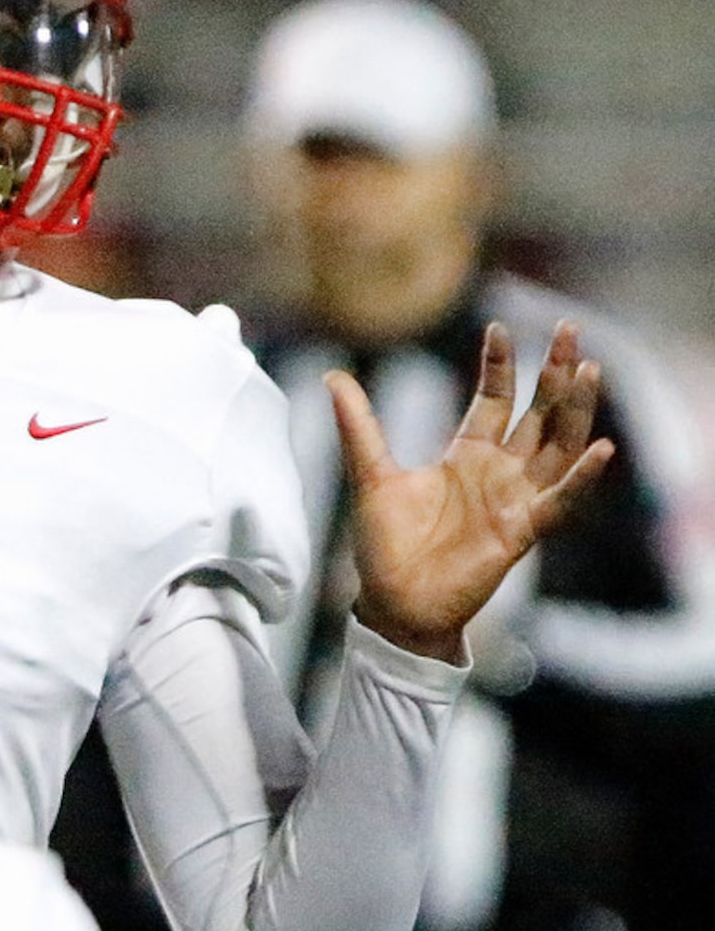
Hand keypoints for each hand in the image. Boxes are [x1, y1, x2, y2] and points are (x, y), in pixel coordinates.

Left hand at [327, 320, 614, 662]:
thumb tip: (332, 377)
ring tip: (590, 370)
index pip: (494, 400)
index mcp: (466, 457)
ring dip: (576, 411)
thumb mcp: (370, 475)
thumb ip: (358, 426)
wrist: (393, 603)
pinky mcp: (520, 532)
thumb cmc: (385, 546)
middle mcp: (498, 473)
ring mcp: (513, 501)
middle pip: (538, 413)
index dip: (501, 365)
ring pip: (558, 447)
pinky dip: (582, 478)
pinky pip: (559, 501)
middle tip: (570, 329)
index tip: (502, 326)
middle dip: (554, 373)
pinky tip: (600, 447)